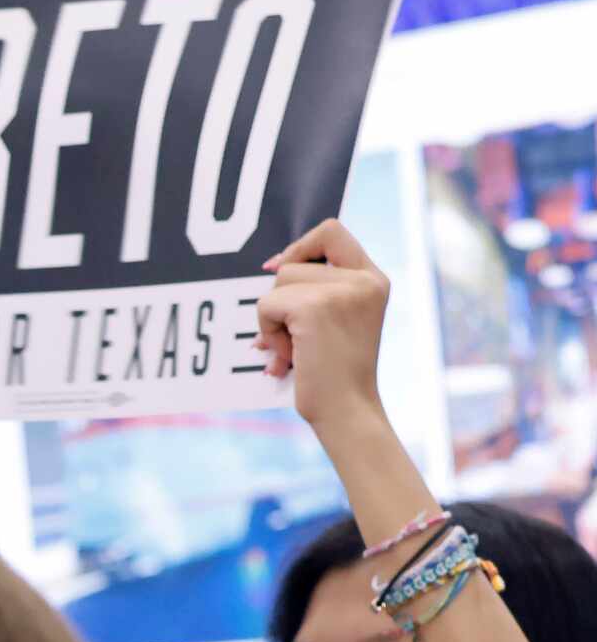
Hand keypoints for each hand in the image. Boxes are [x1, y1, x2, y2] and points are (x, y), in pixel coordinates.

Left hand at [257, 219, 391, 429]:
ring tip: (295, 350)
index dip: (299, 245)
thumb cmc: (335, 374)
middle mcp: (364, 280)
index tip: (278, 268)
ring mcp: (342, 291)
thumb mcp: (338, 321)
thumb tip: (270, 267)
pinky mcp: (315, 307)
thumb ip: (318, 291)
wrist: (347, 410)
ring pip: (278, 283)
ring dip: (273, 320)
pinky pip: (267, 306)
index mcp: (373, 279)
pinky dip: (268, 333)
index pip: (332, 231)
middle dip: (281, 299)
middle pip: (294, 262)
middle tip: (293, 335)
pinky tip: (287, 358)